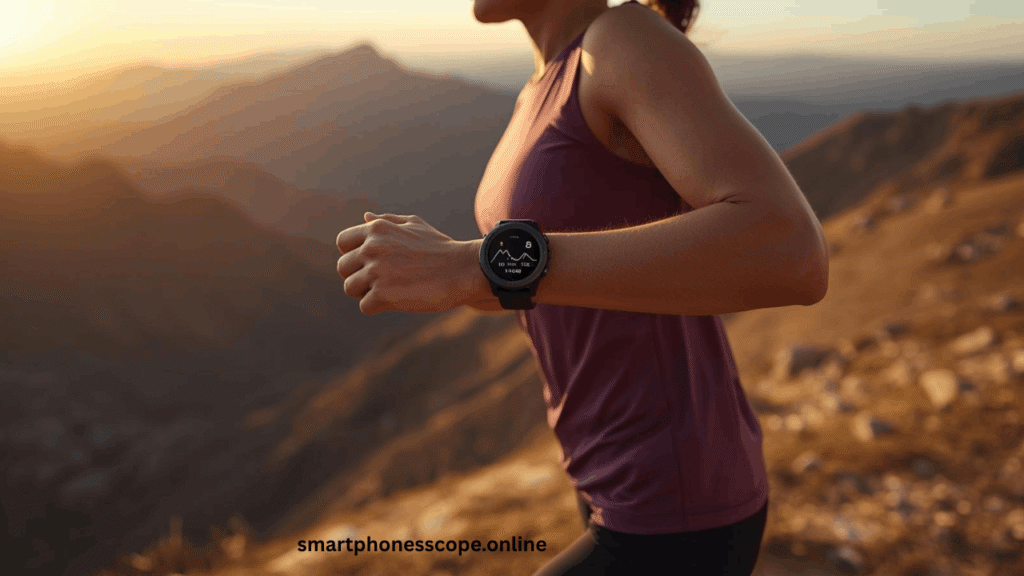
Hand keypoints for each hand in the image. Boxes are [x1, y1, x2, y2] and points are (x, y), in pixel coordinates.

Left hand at [336, 212, 480, 314]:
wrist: (462, 270)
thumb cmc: (440, 248)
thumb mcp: (415, 225)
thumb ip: (387, 220)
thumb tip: (365, 217)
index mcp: (377, 229)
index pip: (342, 242)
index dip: (353, 255)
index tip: (370, 263)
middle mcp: (372, 248)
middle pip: (343, 268)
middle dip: (358, 276)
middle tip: (381, 281)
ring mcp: (376, 271)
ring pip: (350, 288)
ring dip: (366, 293)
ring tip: (389, 291)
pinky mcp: (383, 294)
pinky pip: (364, 306)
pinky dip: (378, 307)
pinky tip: (396, 300)